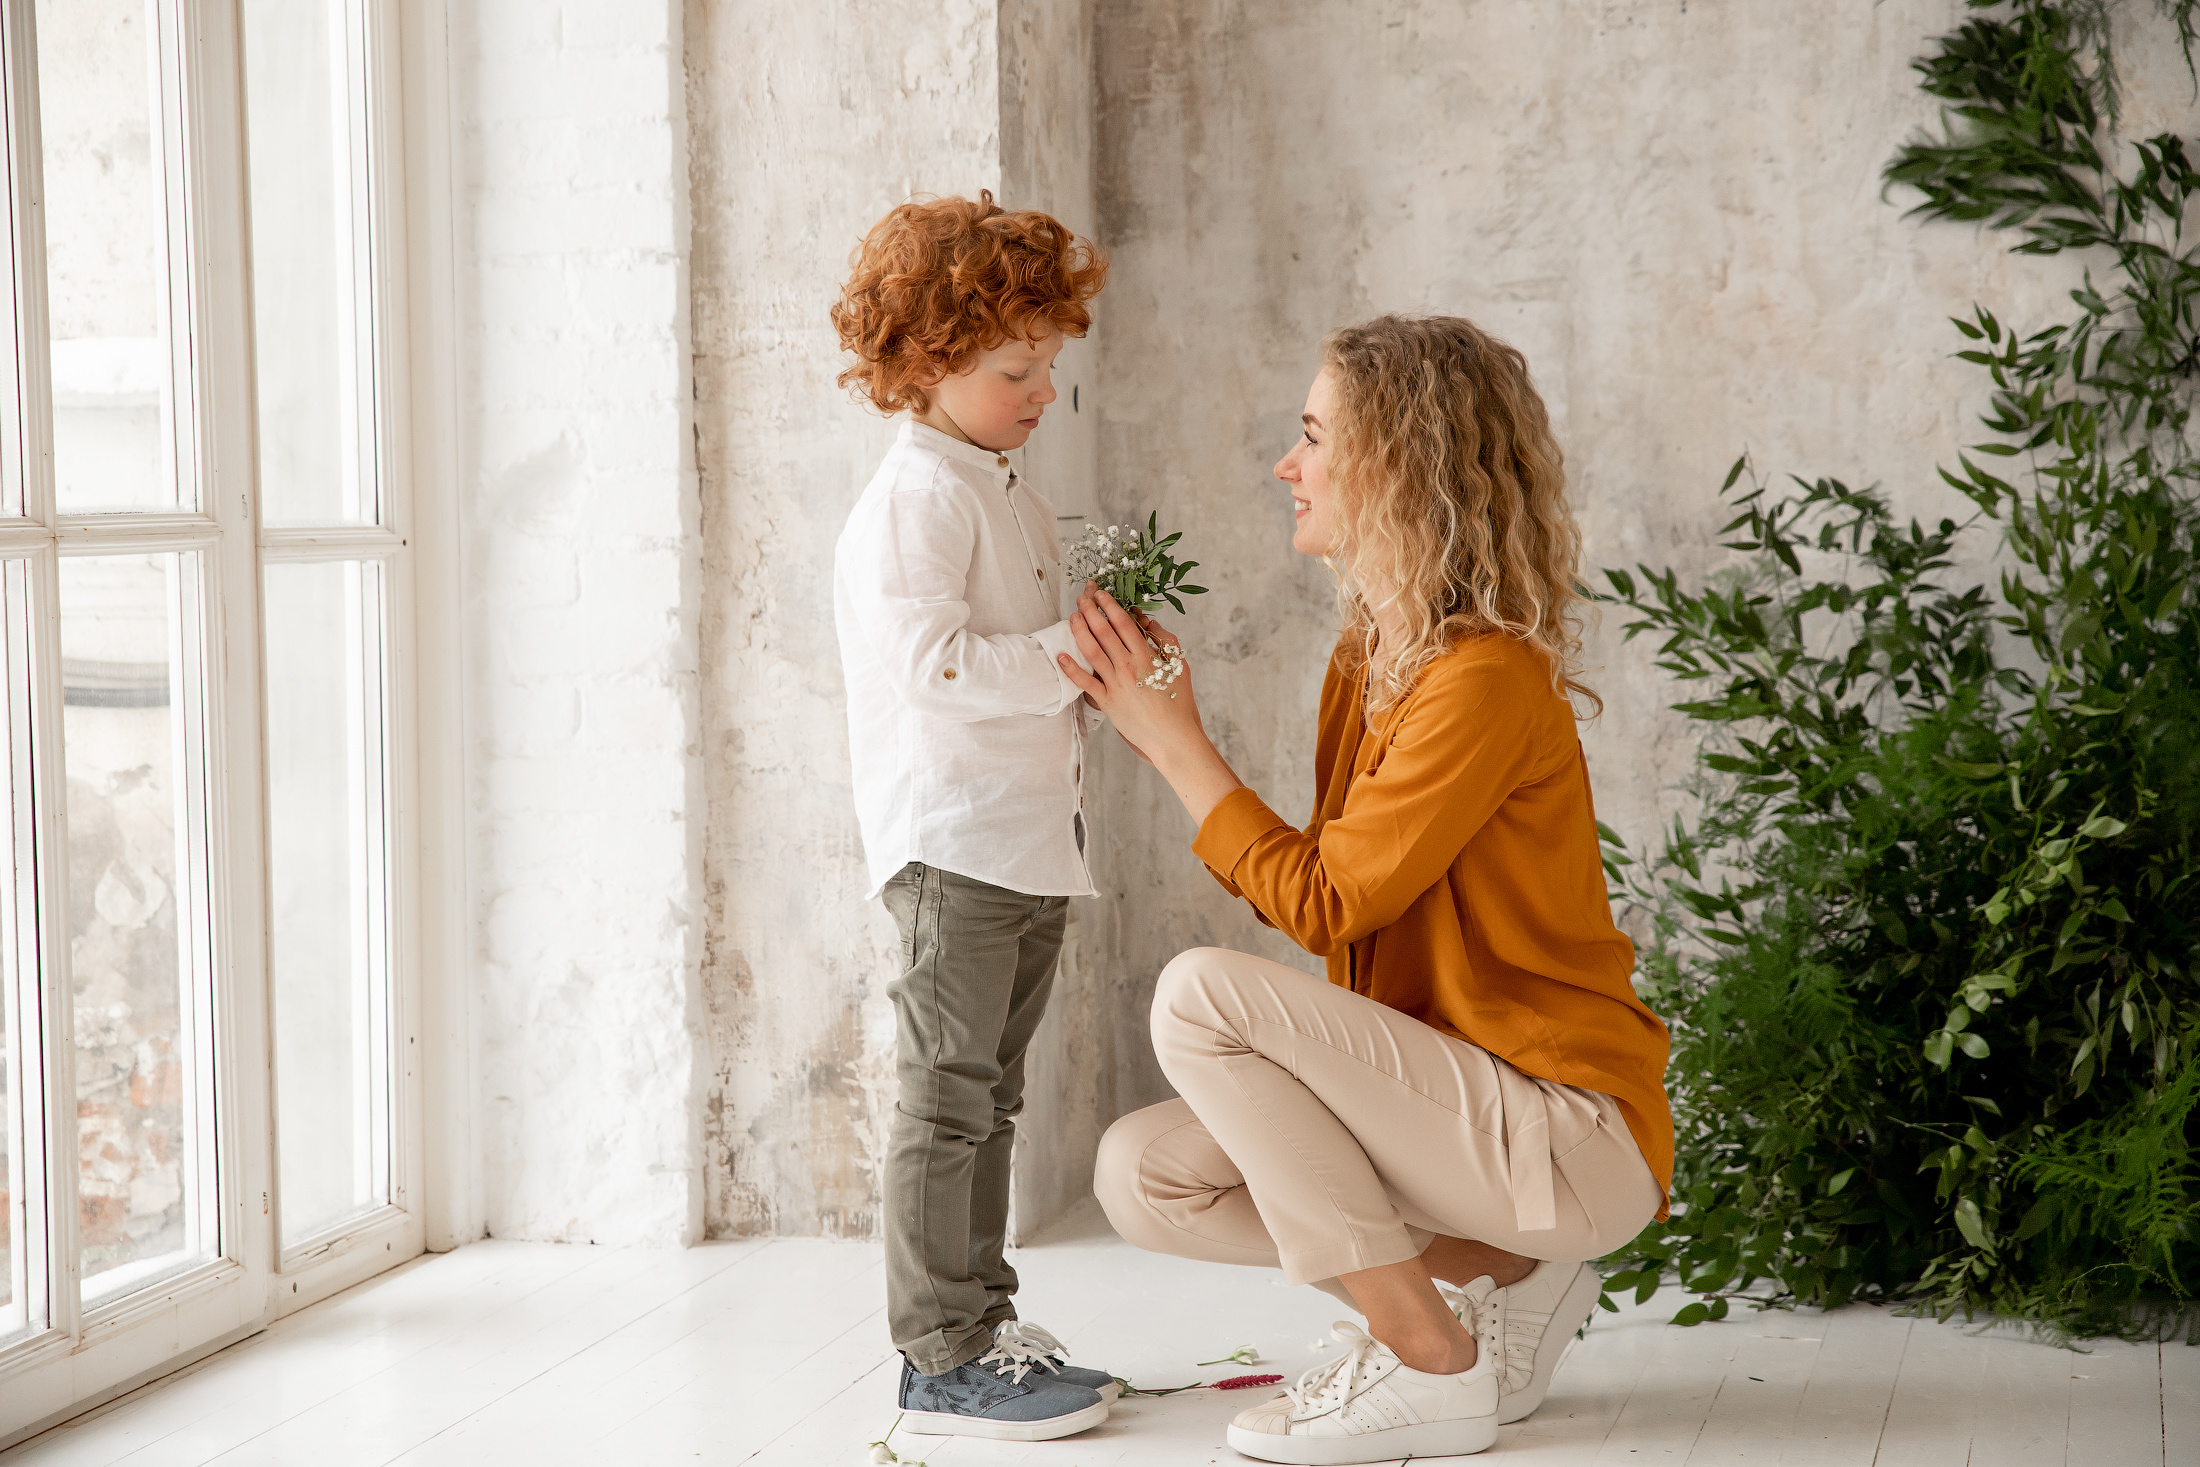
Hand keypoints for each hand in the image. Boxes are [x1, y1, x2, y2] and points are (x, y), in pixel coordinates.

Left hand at [1057, 585, 1242, 819]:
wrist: (1173, 737)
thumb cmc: (1179, 702)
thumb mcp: (1180, 666)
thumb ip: (1166, 640)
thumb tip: (1149, 622)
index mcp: (1146, 655)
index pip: (1123, 623)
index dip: (1109, 605)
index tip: (1101, 593)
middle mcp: (1127, 666)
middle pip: (1103, 631)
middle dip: (1090, 610)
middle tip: (1082, 597)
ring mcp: (1115, 683)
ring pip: (1091, 651)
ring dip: (1079, 630)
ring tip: (1072, 616)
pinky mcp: (1107, 701)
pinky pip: (1085, 682)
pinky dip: (1071, 668)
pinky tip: (1060, 655)